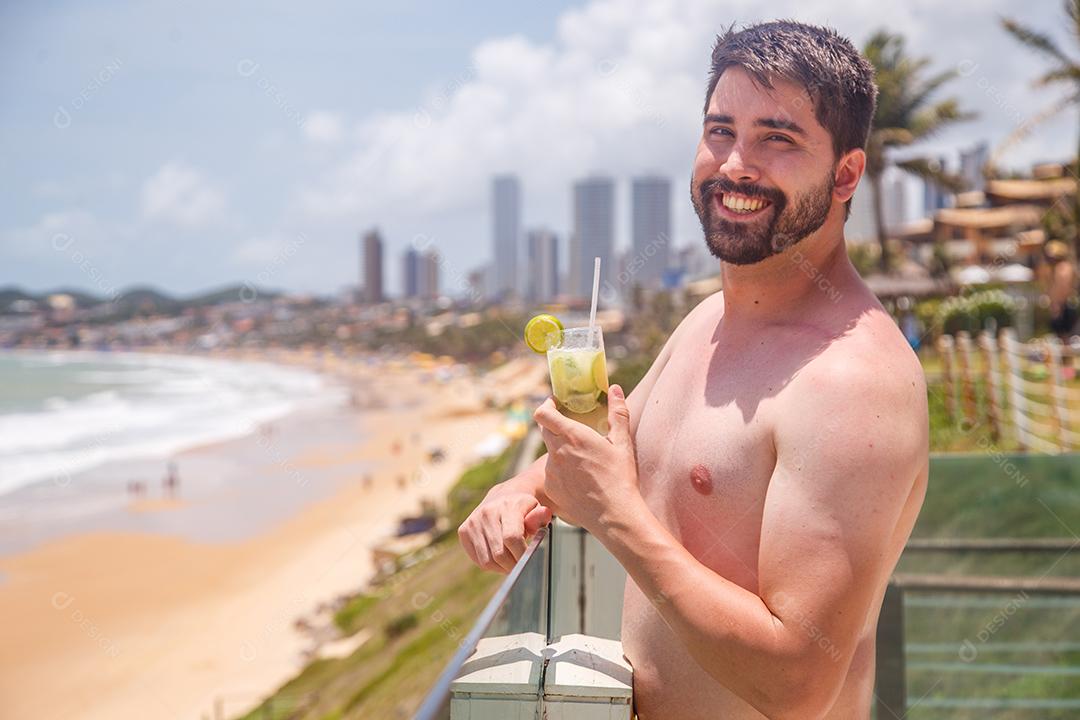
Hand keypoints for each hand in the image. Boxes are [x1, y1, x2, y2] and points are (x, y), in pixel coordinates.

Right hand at [458, 486, 551, 573]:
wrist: (502, 497)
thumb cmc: (523, 509)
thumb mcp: (536, 510)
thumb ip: (540, 516)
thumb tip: (544, 514)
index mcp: (507, 506)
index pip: (512, 538)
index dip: (522, 555)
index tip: (530, 560)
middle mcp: (487, 513)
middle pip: (499, 553)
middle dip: (513, 565)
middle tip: (521, 565)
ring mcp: (473, 522)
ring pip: (488, 561)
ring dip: (502, 568)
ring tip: (512, 561)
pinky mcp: (464, 531)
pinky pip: (478, 560)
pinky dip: (491, 565)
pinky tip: (500, 557)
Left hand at [533, 384, 639, 531]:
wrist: (614, 514)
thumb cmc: (620, 478)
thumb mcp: (623, 442)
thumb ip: (617, 412)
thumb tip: (615, 389)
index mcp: (572, 436)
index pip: (543, 414)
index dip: (546, 406)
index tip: (555, 404)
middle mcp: (557, 452)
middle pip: (545, 430)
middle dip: (554, 425)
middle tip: (571, 427)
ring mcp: (551, 472)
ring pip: (550, 453)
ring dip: (560, 450)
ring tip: (582, 459)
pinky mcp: (551, 489)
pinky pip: (552, 474)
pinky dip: (562, 472)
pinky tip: (580, 479)